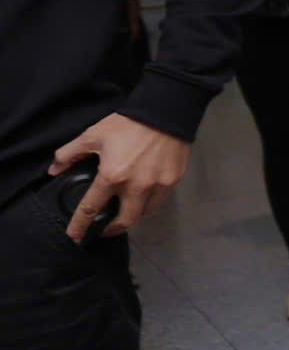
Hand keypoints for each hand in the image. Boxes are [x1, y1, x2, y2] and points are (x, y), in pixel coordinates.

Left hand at [50, 114, 190, 240]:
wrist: (164, 113)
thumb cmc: (128, 124)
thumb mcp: (92, 135)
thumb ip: (69, 154)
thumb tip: (55, 170)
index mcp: (112, 176)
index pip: (91, 208)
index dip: (80, 225)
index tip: (76, 236)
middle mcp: (136, 186)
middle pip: (124, 221)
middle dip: (111, 230)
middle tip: (104, 230)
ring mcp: (157, 186)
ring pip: (144, 214)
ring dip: (131, 218)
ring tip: (124, 214)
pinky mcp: (172, 181)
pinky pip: (159, 201)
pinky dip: (148, 204)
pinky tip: (142, 198)